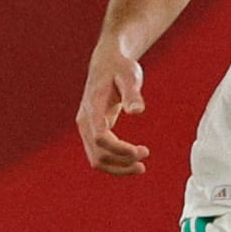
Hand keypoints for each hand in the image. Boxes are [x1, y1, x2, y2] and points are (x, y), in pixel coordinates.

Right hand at [78, 48, 146, 173]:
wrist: (105, 64)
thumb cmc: (120, 68)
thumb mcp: (129, 76)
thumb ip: (132, 93)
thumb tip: (137, 111)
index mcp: (93, 108)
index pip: (101, 137)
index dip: (119, 149)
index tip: (141, 151)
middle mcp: (85, 121)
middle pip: (98, 154)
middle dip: (122, 162)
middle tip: (145, 156)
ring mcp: (86, 128)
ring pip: (96, 159)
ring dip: (118, 167)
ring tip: (141, 166)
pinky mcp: (91, 131)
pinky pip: (99, 154)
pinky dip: (114, 162)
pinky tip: (132, 160)